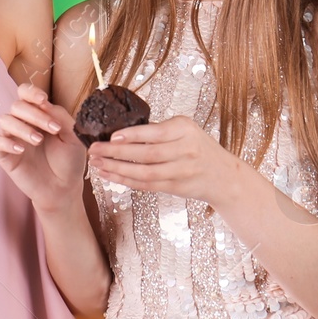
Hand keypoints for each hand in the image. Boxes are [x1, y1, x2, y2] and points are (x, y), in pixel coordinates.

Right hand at [0, 83, 85, 213]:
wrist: (64, 188)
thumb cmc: (69, 161)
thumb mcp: (72, 136)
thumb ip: (61, 117)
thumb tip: (45, 103)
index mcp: (38, 115)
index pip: (25, 94)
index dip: (31, 92)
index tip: (44, 100)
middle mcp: (22, 123)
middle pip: (16, 106)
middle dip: (35, 114)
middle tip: (53, 129)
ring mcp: (12, 138)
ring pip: (4, 120)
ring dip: (22, 127)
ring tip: (38, 140)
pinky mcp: (4, 155)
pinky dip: (5, 142)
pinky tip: (21, 149)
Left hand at [88, 115, 243, 207]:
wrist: (223, 176)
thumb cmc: (199, 147)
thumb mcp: (186, 130)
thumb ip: (161, 131)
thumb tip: (122, 131)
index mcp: (185, 130)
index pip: (155, 133)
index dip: (133, 136)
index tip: (112, 136)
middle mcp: (185, 151)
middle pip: (146, 154)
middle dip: (116, 153)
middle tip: (94, 150)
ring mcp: (181, 172)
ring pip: (144, 173)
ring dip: (117, 169)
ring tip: (97, 164)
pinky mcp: (175, 188)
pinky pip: (146, 185)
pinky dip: (126, 181)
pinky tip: (111, 175)